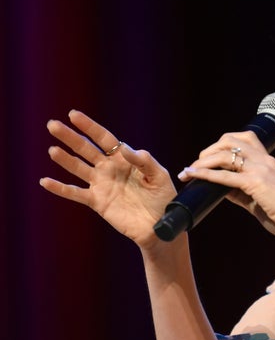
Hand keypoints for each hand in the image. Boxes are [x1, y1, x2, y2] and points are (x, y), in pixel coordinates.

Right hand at [40, 110, 176, 248]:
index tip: (73, 115)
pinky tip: (45, 181)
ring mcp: (102, 185)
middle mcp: (109, 169)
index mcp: (124, 159)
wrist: (161, 225)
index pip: (104, 139)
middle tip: (52, 125)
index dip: (89, 127)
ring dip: (64, 159)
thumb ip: (144, 161)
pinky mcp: (97, 202)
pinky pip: (76, 193)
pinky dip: (60, 188)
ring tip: (52, 150)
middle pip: (86, 149)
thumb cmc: (163, 198)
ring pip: (78, 168)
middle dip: (70, 137)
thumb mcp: (159, 176)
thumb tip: (124, 148)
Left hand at [178, 130, 274, 241]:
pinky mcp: (256, 183)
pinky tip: (193, 175)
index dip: (224, 144)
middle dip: (210, 149)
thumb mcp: (260, 201)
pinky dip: (205, 174)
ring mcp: (260, 170)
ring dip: (203, 160)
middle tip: (197, 163)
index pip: (244, 139)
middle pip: (231, 140)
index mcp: (268, 162)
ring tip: (190, 170)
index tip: (210, 157)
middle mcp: (264, 161)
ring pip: (225, 154)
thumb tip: (222, 190)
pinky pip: (225, 175)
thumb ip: (242, 193)